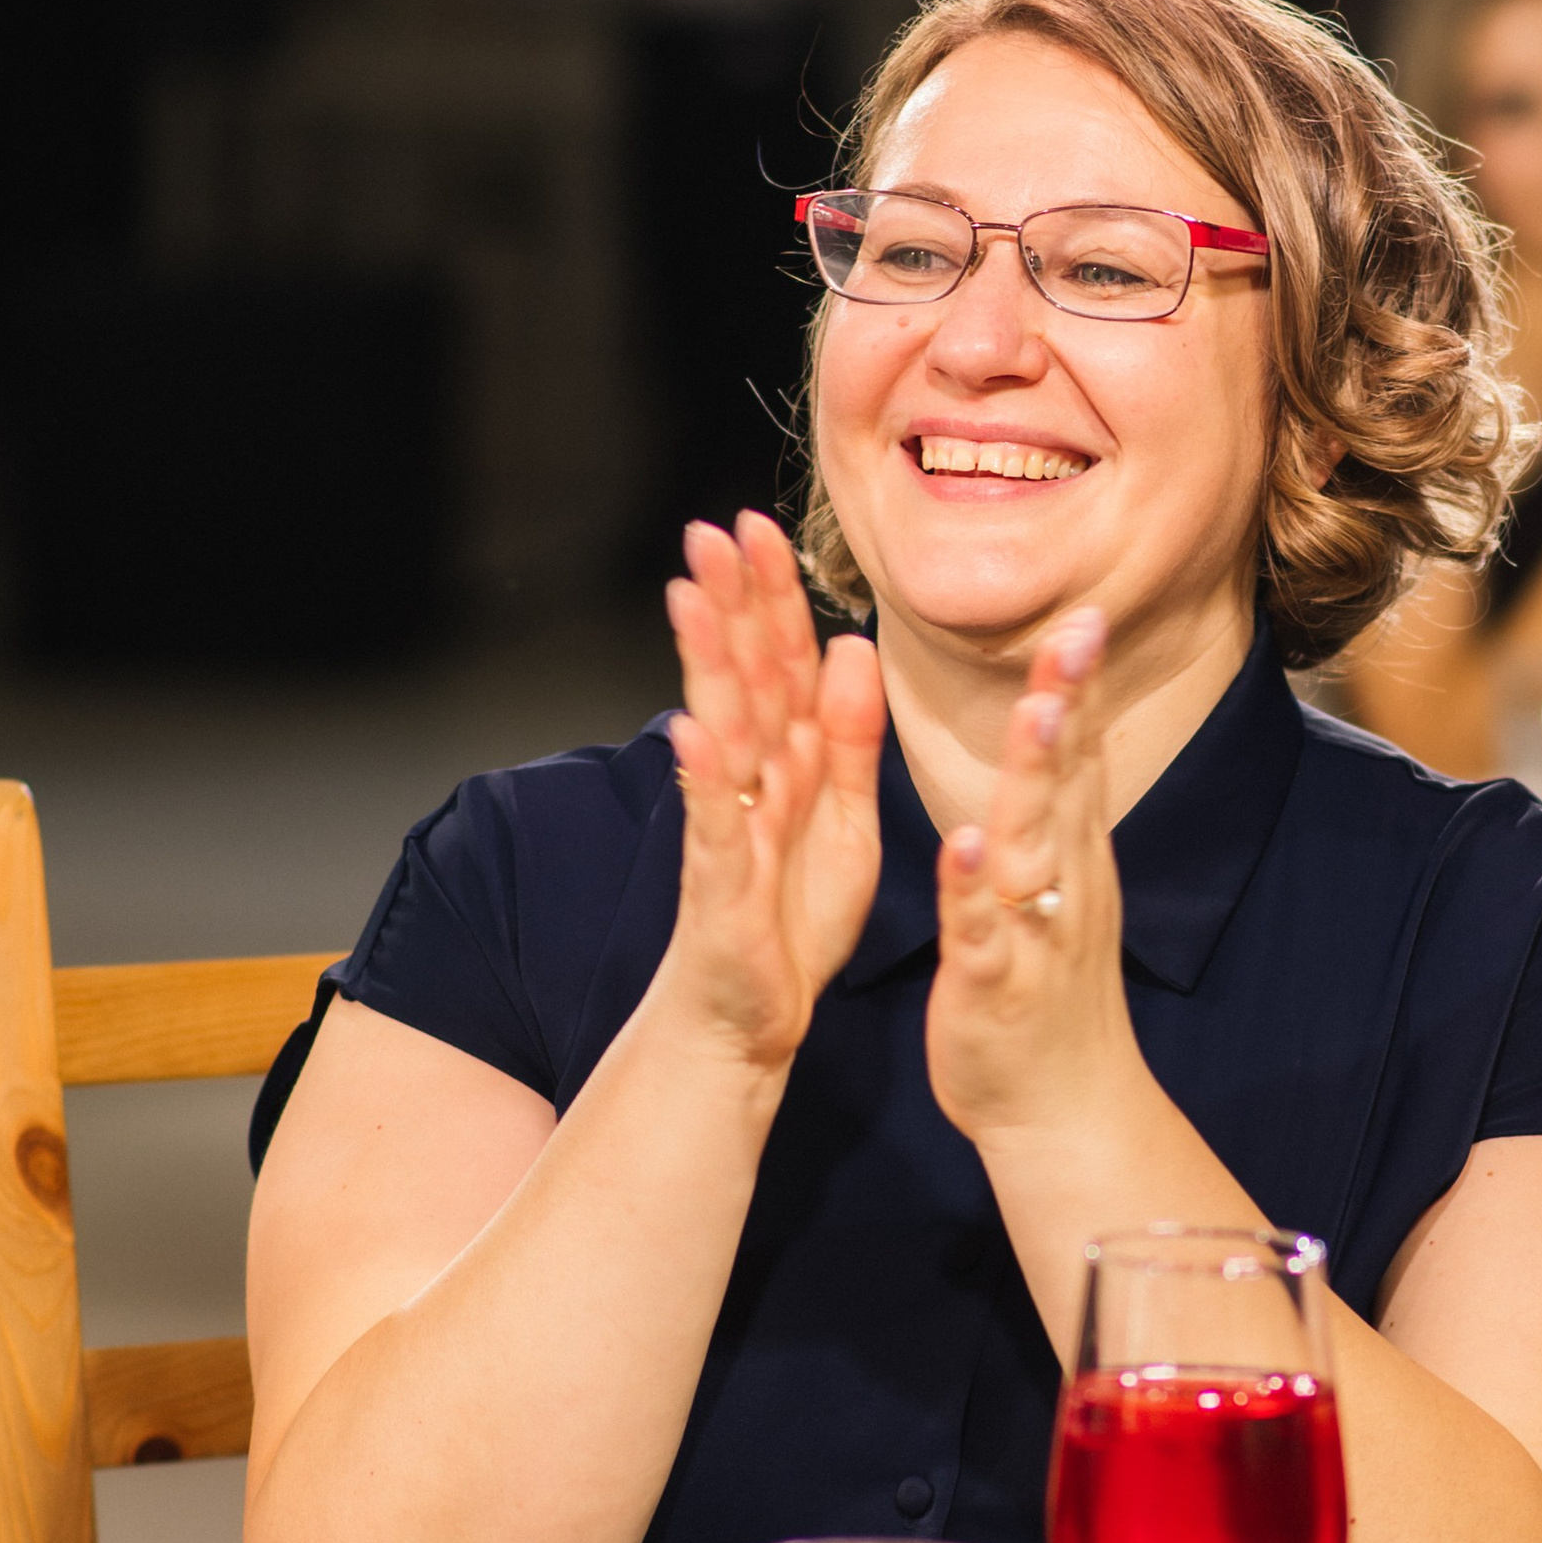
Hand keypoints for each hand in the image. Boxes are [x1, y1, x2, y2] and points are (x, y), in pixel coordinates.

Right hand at [662, 515, 886, 1067]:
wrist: (754, 1016)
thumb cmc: (793, 919)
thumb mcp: (847, 818)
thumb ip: (850, 737)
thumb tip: (851, 645)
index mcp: (789, 761)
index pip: (783, 661)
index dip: (775, 596)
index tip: (764, 526)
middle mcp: (751, 781)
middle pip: (743, 677)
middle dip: (731, 603)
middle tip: (713, 529)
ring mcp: (729, 826)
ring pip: (721, 730)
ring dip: (705, 664)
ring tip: (690, 595)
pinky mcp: (720, 883)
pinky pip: (714, 823)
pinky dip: (704, 778)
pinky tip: (694, 730)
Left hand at [925, 610, 1142, 1147]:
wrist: (1067, 1112)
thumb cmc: (1047, 995)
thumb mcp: (1057, 890)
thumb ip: (1054, 815)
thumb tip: (1058, 735)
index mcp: (1068, 859)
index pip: (1079, 756)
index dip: (1080, 684)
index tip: (1084, 612)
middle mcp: (1063, 885)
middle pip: (1068, 781)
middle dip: (1070, 703)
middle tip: (1078, 631)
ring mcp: (1034, 935)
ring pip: (1035, 846)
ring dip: (1036, 780)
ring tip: (1037, 717)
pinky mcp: (995, 987)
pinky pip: (986, 933)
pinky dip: (976, 891)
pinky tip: (965, 847)